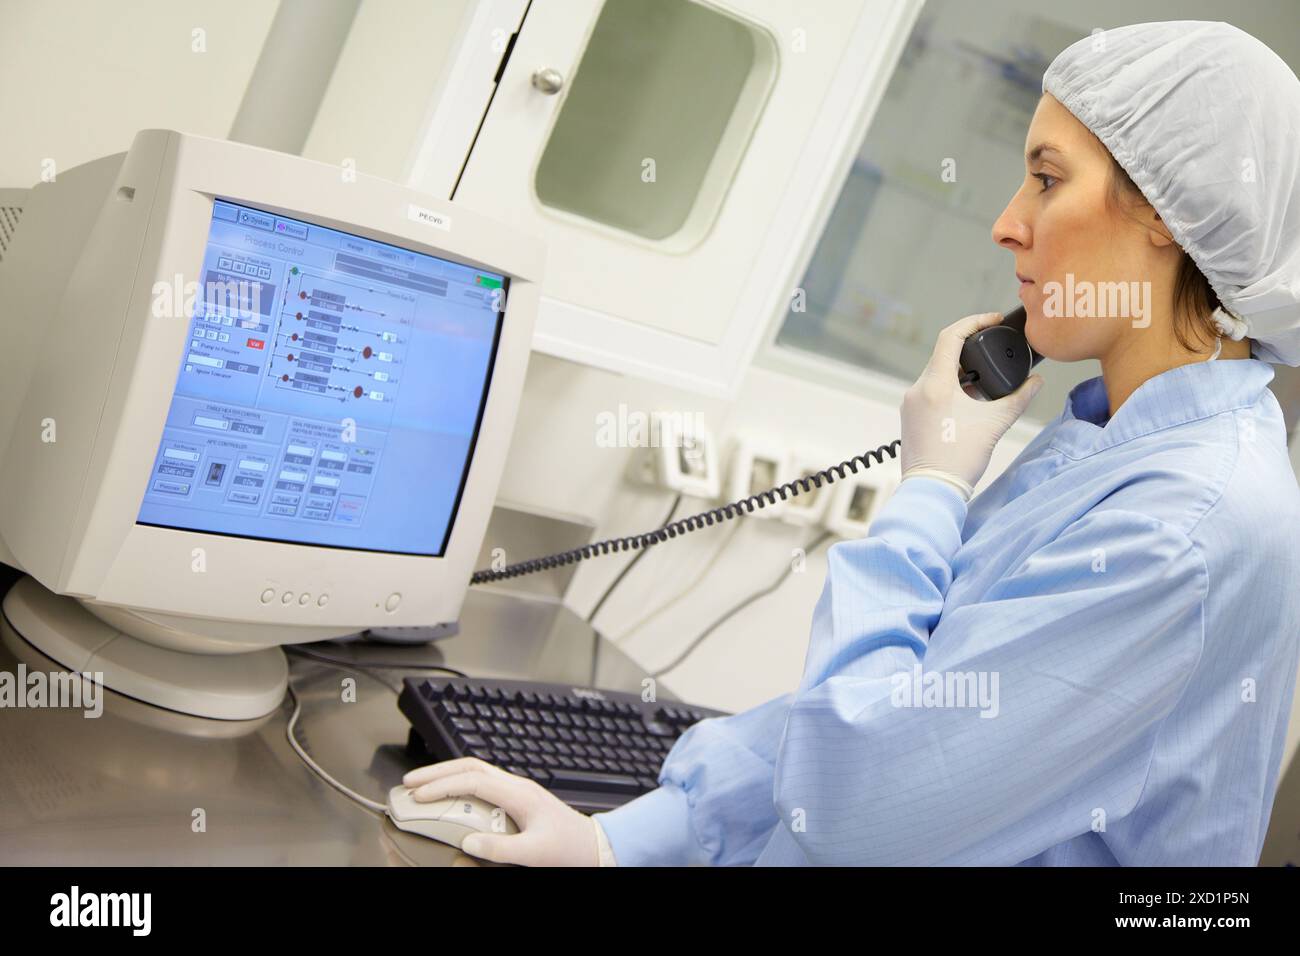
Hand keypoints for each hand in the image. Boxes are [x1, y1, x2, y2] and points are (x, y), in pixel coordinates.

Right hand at [403, 758, 600, 865]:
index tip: (418, 796)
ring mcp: (518, 790)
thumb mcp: (535, 853)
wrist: (594, 846)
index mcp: (520, 794)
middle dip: (437, 771)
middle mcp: (517, 786)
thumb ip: (500, 849)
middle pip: (470, 766)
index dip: (443, 785)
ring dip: (448, 775)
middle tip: (410, 782)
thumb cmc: (570, 848)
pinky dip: (461, 785)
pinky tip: (450, 797)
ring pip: (476, 771)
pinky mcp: (518, 798)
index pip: (473, 780)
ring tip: (423, 787)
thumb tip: (468, 842)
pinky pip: (484, 784)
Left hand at [900, 312, 1042, 499]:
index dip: (974, 322)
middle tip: (994, 352)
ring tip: (986, 382)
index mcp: (935, 384)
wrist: (933, 490)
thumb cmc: (960, 459)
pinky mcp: (910, 416)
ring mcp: (910, 403)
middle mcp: (917, 389)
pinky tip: (968, 401)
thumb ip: (1019, 398)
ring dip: (961, 373)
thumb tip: (1036, 382)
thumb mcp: (995, 424)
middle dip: (971, 352)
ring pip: (937, 374)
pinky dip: (949, 389)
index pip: (950, 336)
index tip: (992, 320)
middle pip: (944, 355)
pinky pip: (930, 391)